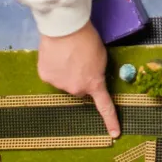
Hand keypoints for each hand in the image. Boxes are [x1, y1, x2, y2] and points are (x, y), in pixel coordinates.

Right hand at [37, 22, 119, 137]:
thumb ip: (97, 72)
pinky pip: (51, 74)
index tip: (115, 134)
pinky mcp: (46, 76)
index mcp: (94, 84)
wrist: (65, 28)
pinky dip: (53, 67)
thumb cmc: (87, 38)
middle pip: (79, 88)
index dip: (111, 121)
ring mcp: (59, 84)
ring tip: (66, 53)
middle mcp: (77, 90)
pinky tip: (55, 54)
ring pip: (64, 81)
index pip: (105, 106)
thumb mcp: (101, 57)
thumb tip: (89, 76)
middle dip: (80, 78)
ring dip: (65, 72)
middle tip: (79, 60)